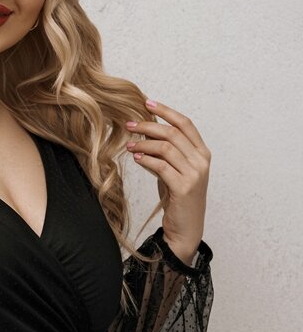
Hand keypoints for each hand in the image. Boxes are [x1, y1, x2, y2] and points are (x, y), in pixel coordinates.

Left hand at [126, 99, 210, 263]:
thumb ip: (165, 153)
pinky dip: (146, 160)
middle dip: (148, 126)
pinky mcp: (184, 187)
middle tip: (129, 124)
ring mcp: (195, 174)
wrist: (186, 228)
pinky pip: (162, 166)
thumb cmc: (178, 199)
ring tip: (129, 145)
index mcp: (202, 153)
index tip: (147, 103)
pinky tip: (136, 158)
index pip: (185, 124)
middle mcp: (201, 161)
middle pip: (173, 133)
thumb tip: (145, 132)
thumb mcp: (172, 170)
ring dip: (144, 144)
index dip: (166, 111)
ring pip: (166, 148)